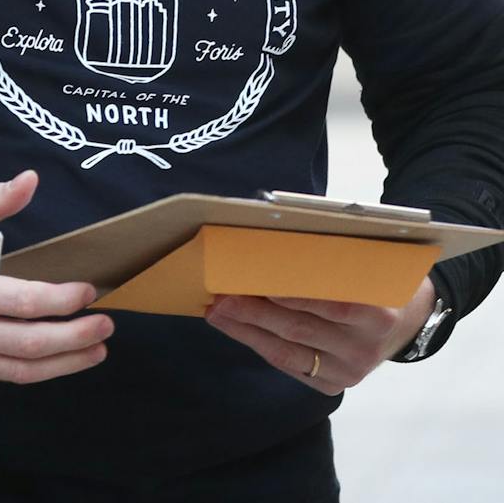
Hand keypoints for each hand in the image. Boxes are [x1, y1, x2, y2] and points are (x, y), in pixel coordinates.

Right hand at [0, 170, 112, 390]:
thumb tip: (31, 180)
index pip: (22, 302)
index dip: (61, 300)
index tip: (88, 291)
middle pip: (30, 343)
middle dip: (76, 336)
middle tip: (106, 325)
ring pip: (23, 371)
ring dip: (66, 362)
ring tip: (96, 349)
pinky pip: (4, 376)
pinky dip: (35, 368)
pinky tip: (57, 355)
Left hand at [205, 276, 436, 395]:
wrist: (409, 321)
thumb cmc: (377, 279)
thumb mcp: (369, 263)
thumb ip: (332, 258)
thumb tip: (274, 239)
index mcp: (379, 313)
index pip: (329, 304)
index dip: (290, 294)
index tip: (255, 279)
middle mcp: (365, 347)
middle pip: (299, 328)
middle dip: (254, 311)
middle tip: (220, 295)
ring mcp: (350, 370)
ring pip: (288, 351)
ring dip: (246, 330)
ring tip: (216, 311)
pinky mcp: (335, 384)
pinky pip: (289, 365)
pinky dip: (258, 344)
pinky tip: (235, 328)